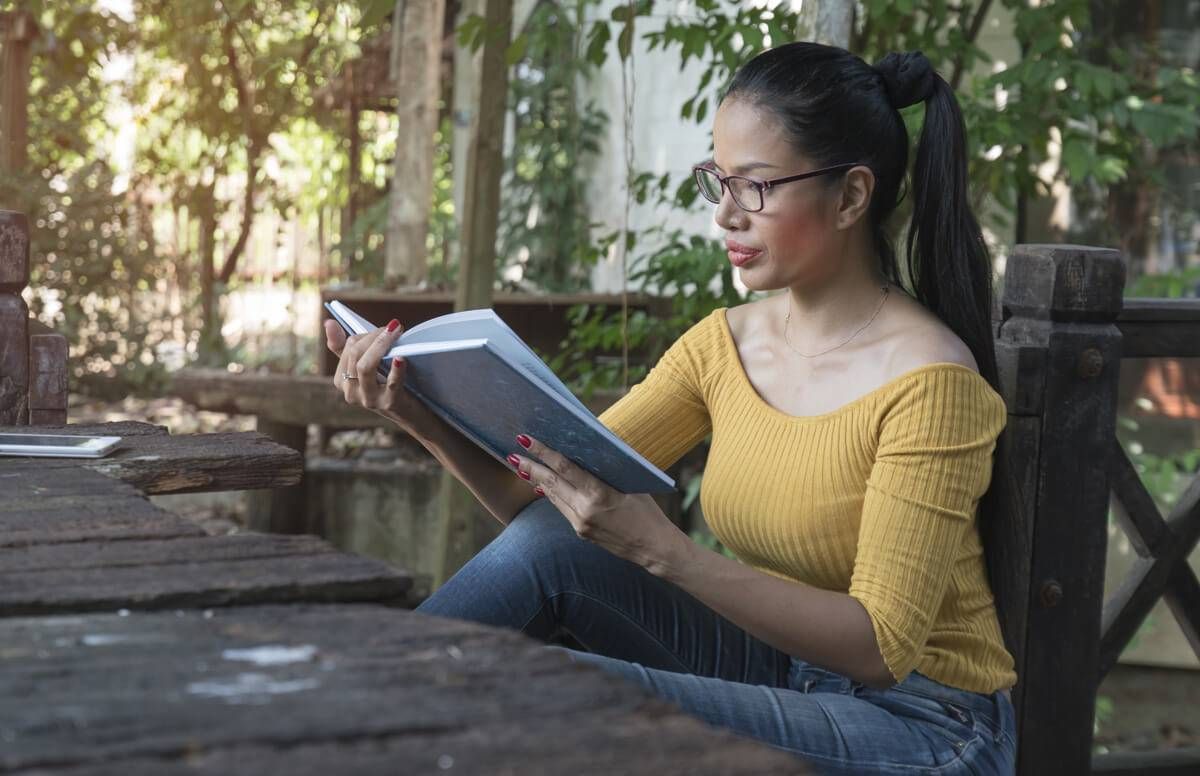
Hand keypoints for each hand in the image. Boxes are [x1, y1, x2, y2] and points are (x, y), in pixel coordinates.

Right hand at [325, 318, 433, 431]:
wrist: (412, 414)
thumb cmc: (388, 385)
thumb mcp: (365, 367)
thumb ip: (346, 348)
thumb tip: (328, 322)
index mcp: (342, 380)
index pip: (346, 348)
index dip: (365, 335)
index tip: (384, 328)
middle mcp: (351, 392)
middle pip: (355, 356)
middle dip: (374, 337)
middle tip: (394, 327)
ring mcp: (368, 400)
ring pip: (365, 368)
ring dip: (381, 346)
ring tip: (397, 333)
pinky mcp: (388, 405)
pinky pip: (390, 384)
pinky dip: (395, 370)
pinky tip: (400, 359)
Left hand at [507, 434, 690, 573]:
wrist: (654, 548)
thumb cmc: (647, 511)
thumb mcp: (631, 484)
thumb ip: (607, 469)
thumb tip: (588, 448)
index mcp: (599, 494)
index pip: (564, 468)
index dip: (543, 452)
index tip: (526, 440)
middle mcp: (585, 510)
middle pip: (551, 483)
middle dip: (530, 467)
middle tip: (513, 453)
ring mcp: (580, 524)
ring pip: (553, 496)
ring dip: (536, 480)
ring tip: (521, 466)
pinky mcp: (581, 533)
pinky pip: (562, 508)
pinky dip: (552, 495)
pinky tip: (542, 486)